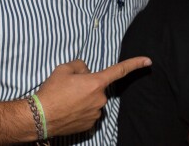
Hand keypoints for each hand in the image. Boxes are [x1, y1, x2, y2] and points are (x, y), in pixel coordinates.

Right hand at [36, 57, 150, 136]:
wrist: (40, 116)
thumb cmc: (52, 91)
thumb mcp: (63, 68)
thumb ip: (80, 65)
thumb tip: (86, 71)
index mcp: (96, 82)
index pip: (119, 70)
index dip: (135, 64)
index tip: (148, 61)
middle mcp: (100, 99)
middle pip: (97, 87)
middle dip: (87, 85)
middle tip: (69, 87)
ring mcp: (96, 114)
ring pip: (93, 100)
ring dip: (84, 99)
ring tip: (66, 100)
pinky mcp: (89, 125)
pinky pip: (89, 113)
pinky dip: (81, 111)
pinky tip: (69, 111)